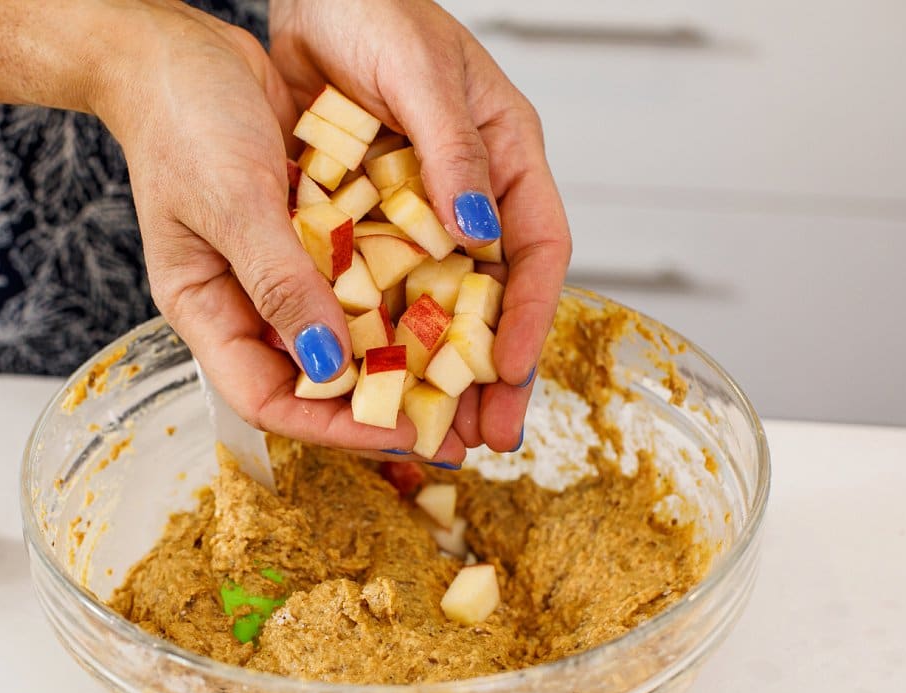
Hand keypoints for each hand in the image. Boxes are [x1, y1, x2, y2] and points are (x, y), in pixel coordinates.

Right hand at [85, 1, 422, 456]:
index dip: (334, 426)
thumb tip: (327, 364)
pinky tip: (445, 303)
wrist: (182, 50)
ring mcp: (281, 270)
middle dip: (378, 405)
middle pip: (315, 379)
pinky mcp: (310, 237)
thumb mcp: (233, 203)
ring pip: (345, 334)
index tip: (401, 432)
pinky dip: (396, 294)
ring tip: (460, 377)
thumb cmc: (182, 120)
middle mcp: (246, 301)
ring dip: (397, 355)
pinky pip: (359, 280)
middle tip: (449, 423)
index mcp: (207, 311)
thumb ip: (279, 283)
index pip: (269, 398)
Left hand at [269, 0, 571, 454]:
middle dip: (492, 370)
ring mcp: (415, 213)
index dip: (531, 315)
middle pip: (493, 297)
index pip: (539, 247)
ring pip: (437, 305)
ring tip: (434, 431)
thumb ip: (453, 151)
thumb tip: (478, 233)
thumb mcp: (421, 74)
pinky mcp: (366, 220)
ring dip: (436, 369)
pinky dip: (378, 334)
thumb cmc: (377, 10)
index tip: (510, 372)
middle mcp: (467, 195)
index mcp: (505, 157)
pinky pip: (378, 287)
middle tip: (487, 437)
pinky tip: (368, 378)